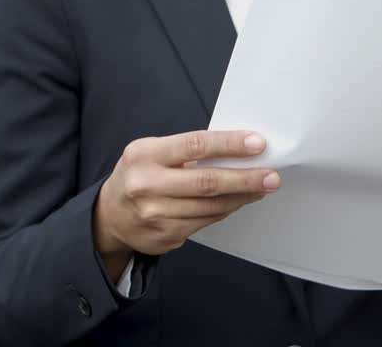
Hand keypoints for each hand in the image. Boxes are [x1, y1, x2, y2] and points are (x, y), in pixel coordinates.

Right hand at [94, 131, 279, 262]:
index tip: (258, 144)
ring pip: (210, 206)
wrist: (109, 216)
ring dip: (241, 196)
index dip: (229, 144)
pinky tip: (238, 201)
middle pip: (207, 182)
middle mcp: (146, 185)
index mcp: (144, 155)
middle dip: (245, 178)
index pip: (195, 145)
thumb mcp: (152, 152)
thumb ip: (187, 151)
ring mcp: (155, 215)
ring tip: (261, 187)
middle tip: (271, 176)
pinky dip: (226, 210)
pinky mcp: (165, 236)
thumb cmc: (139, 175)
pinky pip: (205, 222)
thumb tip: (236, 150)